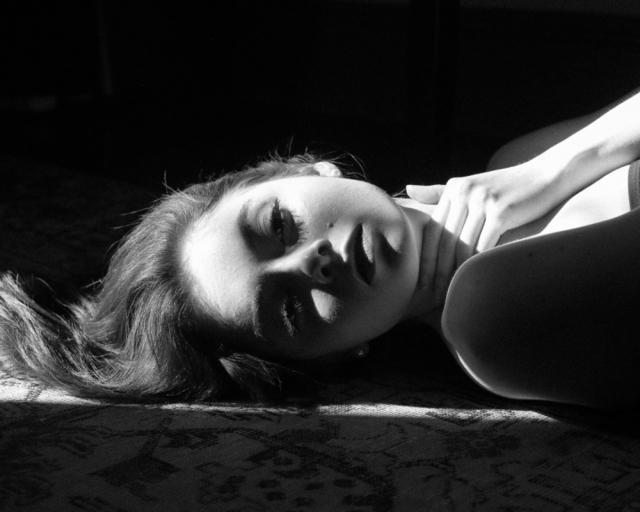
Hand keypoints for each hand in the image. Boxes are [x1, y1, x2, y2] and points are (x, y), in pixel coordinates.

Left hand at [406, 161, 559, 291]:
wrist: (548, 175)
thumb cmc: (508, 187)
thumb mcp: (472, 186)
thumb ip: (440, 191)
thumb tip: (407, 189)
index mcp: (454, 187)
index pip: (432, 228)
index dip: (426, 256)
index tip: (421, 280)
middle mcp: (464, 191)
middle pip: (444, 239)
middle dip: (437, 269)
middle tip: (432, 293)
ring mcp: (482, 200)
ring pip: (462, 244)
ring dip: (455, 271)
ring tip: (450, 291)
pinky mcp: (501, 210)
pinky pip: (483, 244)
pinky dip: (476, 264)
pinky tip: (473, 279)